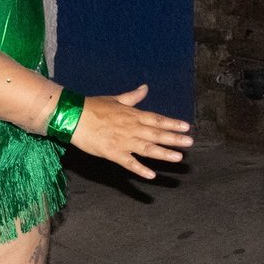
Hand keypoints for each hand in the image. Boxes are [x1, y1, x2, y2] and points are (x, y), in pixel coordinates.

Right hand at [68, 84, 190, 179]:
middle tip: (190, 142)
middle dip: (174, 138)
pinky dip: (140, 169)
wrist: (74, 116)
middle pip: (156, 134)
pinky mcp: (113, 153)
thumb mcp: (115, 100)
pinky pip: (129, 163)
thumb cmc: (93, 106)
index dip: (172, 123)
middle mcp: (131, 128)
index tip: (186, 127)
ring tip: (178, 157)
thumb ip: (132, 97)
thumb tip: (145, 88)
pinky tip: (151, 175)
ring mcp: (123, 141)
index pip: (157, 119)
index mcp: (132, 115)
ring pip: (147, 148)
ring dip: (163, 153)